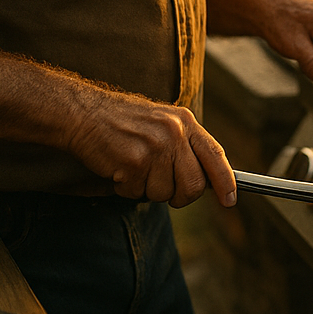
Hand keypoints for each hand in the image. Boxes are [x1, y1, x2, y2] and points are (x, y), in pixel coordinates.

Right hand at [66, 89, 236, 206]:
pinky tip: (119, 169)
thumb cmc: (121, 123)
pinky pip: (138, 194)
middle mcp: (175, 132)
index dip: (225, 181)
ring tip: (132, 168)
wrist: (83, 112)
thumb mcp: (161, 123)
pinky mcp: (134, 161)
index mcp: (185, 122)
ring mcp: (155, 147)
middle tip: (158, 186)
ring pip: (165, 194)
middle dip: (178, 196)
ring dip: (146, 190)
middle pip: (193, 185)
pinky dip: (126, 189)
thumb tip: (205, 183)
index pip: (215, 155)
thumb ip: (184, 147)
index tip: (229, 201)